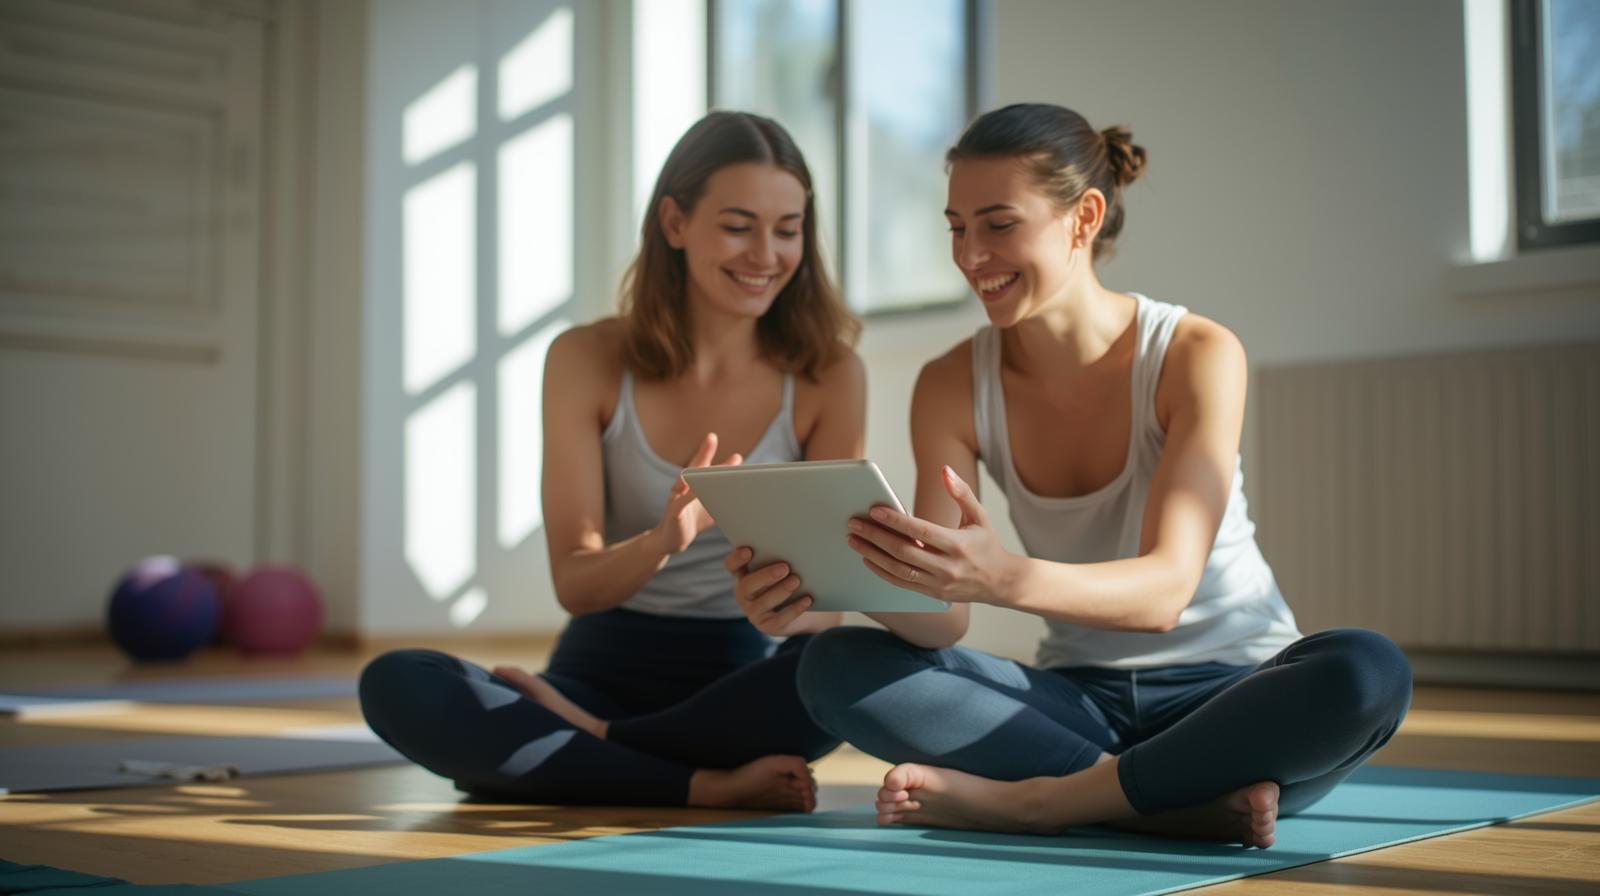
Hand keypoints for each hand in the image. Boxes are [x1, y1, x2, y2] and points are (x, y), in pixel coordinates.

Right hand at [654, 433, 742, 553]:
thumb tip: (746, 488)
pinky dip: (690, 497)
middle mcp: (682, 488)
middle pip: (693, 469)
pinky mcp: (674, 513)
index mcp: (692, 485)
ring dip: (699, 475)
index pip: (699, 465)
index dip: (705, 451)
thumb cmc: (692, 520)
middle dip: (703, 454)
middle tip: (712, 440)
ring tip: (713, 467)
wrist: (671, 541)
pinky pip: (681, 503)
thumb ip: (724, 495)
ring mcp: (676, 499)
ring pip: (687, 484)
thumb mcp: (711, 505)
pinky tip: (696, 491)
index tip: (711, 437)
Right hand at [725, 546, 813, 635]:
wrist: (804, 607)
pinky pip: (779, 619)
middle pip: (747, 585)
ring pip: (763, 603)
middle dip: (765, 576)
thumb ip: (779, 557)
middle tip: (784, 567)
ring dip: (780, 591)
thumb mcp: (782, 567)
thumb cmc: (790, 577)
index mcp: (743, 575)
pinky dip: (793, 609)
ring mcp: (754, 612)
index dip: (737, 559)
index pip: (731, 566)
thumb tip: (792, 544)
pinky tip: (807, 599)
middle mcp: (744, 594)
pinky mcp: (768, 626)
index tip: (748, 551)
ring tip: (796, 581)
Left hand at [845, 465, 1016, 604]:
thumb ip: (961, 492)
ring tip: (853, 541)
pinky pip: (901, 583)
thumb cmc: (987, 544)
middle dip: (876, 537)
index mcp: (959, 545)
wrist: (1000, 582)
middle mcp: (948, 567)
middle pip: (904, 552)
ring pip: (898, 570)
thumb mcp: (979, 516)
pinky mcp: (932, 593)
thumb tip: (944, 470)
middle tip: (853, 524)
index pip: (921, 532)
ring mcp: (938, 584)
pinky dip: (882, 571)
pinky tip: (867, 558)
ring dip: (872, 555)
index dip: (896, 521)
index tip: (874, 510)